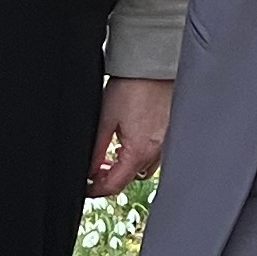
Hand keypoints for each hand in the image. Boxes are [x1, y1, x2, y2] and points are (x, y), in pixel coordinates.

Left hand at [88, 76, 171, 195]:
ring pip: (143, 168)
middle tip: (95, 169)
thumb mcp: (105, 120)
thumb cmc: (131, 87)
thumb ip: (97, 150)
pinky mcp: (169, 133)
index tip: (87, 187)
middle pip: (130, 178)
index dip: (97, 189)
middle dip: (111, 177)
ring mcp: (166, 143)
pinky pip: (153, 154)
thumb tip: (90, 170)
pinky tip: (129, 142)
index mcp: (140, 151)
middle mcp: (157, 151)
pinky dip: (139, 154)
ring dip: (126, 166)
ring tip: (111, 155)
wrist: (153, 66)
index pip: (116, 184)